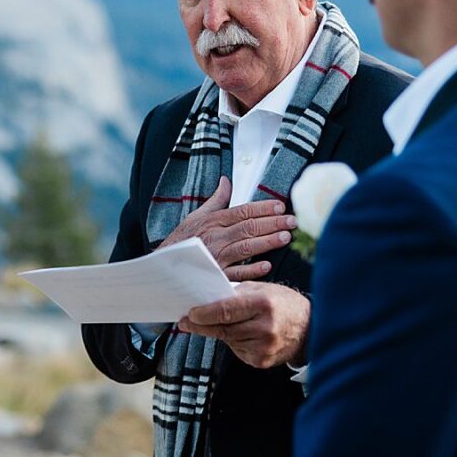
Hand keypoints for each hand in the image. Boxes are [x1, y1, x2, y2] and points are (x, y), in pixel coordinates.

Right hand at [159, 176, 297, 280]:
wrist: (163, 266)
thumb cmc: (182, 241)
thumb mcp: (197, 216)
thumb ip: (216, 200)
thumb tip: (226, 181)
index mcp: (213, 221)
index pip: (242, 211)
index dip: (262, 208)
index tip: (280, 206)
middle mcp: (215, 236)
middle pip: (248, 227)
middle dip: (272, 223)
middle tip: (292, 221)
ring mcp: (215, 256)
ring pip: (244, 248)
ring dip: (266, 242)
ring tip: (285, 237)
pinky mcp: (215, 275)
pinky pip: (234, 273)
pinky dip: (250, 270)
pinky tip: (266, 266)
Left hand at [177, 281, 310, 368]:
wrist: (310, 327)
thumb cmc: (283, 303)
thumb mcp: (263, 289)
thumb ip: (236, 294)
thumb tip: (207, 299)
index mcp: (263, 304)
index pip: (226, 310)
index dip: (204, 313)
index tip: (189, 314)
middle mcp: (264, 327)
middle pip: (223, 328)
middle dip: (201, 325)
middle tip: (185, 322)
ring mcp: (264, 347)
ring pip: (228, 340)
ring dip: (218, 332)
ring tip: (214, 324)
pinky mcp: (262, 361)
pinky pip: (237, 350)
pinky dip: (233, 342)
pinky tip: (239, 334)